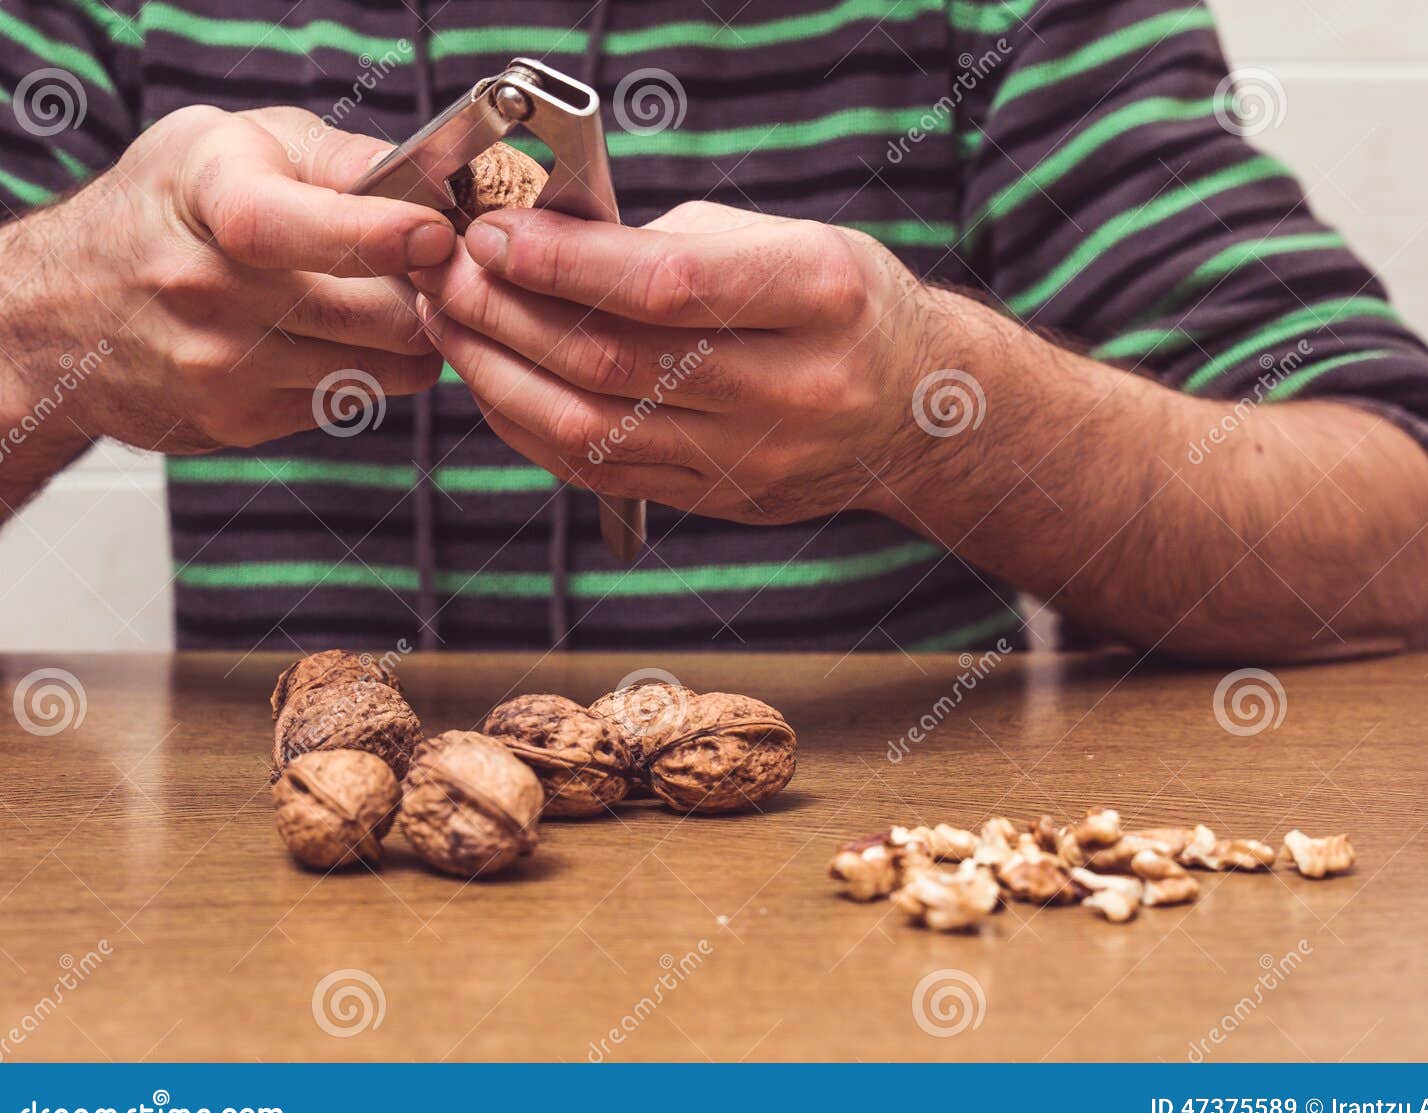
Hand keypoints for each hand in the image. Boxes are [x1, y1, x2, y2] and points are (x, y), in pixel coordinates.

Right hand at [2, 105, 449, 453]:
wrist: (61, 311)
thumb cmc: (167, 210)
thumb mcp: (232, 143)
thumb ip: (338, 159)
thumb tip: (434, 190)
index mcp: (208, 196)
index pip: (294, 226)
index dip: (380, 236)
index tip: (436, 236)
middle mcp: (205, 286)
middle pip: (380, 316)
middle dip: (427, 295)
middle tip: (427, 274)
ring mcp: (219, 365)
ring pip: (385, 369)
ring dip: (404, 339)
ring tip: (375, 301)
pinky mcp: (236, 421)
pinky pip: (351, 400)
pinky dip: (361, 371)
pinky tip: (325, 338)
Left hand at [409, 201, 938, 522]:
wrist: (916, 412)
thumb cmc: (844, 306)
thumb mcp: (789, 242)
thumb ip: (675, 245)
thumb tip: (545, 245)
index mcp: (818, 297)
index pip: (668, 285)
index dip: (563, 261)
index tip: (492, 232)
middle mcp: (791, 387)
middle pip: (612, 360)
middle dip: (506, 311)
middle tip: (446, 270)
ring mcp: (753, 458)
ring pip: (591, 427)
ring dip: (498, 372)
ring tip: (450, 323)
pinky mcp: (720, 499)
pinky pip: (599, 472)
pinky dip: (529, 426)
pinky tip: (495, 380)